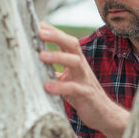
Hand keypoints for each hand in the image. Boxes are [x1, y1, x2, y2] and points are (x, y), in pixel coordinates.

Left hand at [38, 22, 128, 137]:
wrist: (104, 114)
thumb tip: (34, 62)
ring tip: (41, 56)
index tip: (38, 23)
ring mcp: (85, 80)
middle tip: (40, 32)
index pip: (66, 41)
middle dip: (57, 36)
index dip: (54, 32)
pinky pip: (73, 88)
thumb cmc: (81, 95)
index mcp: (76, 62)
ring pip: (74, 62)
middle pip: (72, 44)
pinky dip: (60, 86)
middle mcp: (81, 67)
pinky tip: (47, 86)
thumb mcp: (67, 79)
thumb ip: (55, 70)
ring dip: (58, 57)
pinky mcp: (86, 95)